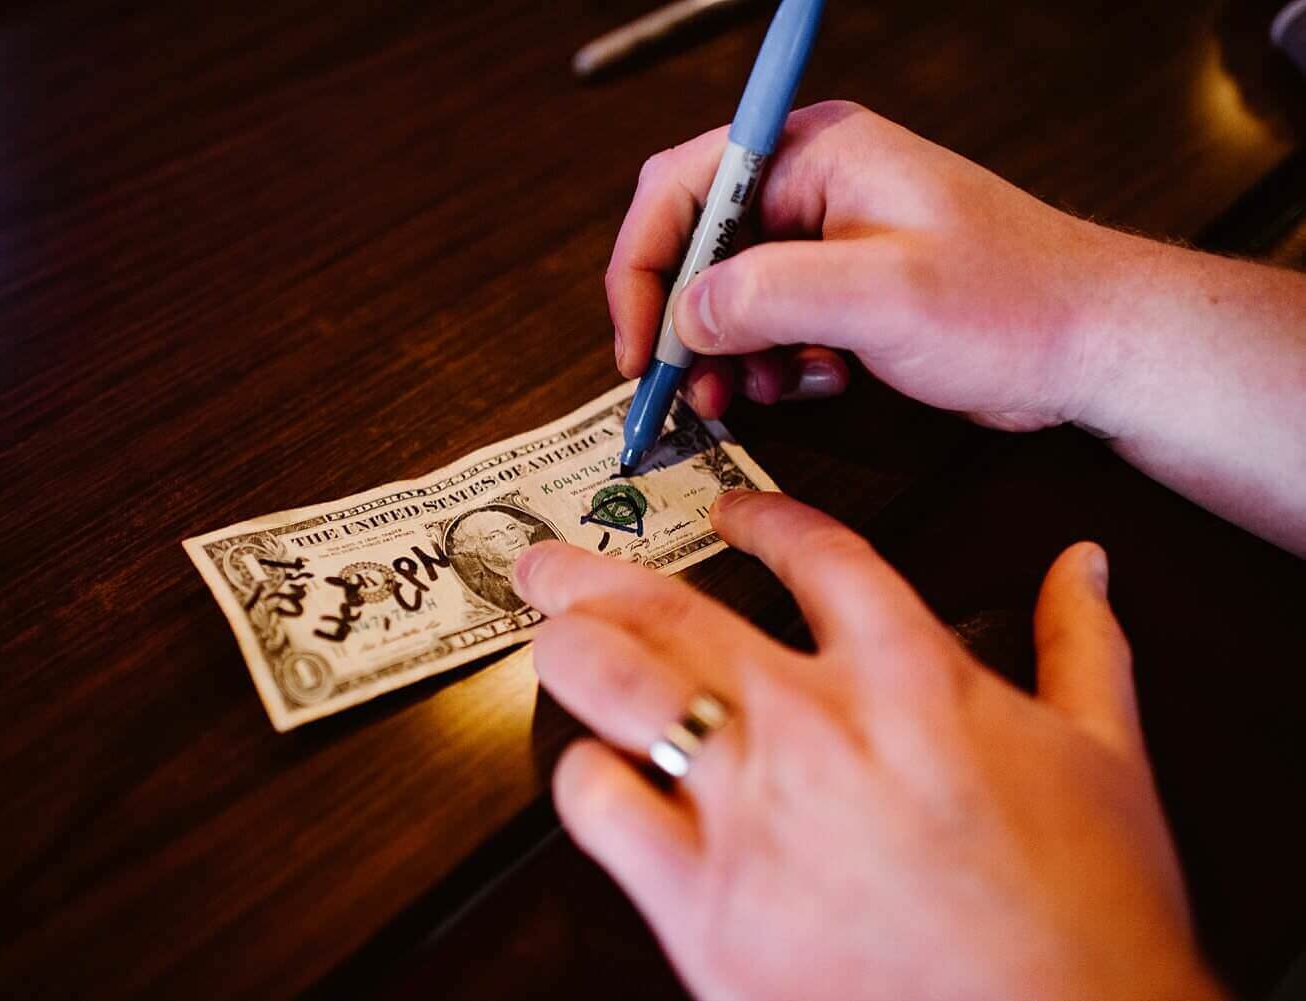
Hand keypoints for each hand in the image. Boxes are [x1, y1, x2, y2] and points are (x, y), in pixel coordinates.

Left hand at [513, 490, 1223, 1000]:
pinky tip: (593, 774)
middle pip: (667, 606)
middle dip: (589, 573)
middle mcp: (811, 725)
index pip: (814, 552)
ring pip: (610, 683)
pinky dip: (584, 777)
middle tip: (549, 565)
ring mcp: (747, 811)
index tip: (731, 515)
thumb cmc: (1090, 914)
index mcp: (910, 676)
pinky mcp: (702, 904)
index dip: (760, 519)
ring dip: (566, 650)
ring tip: (548, 643)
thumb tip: (1082, 567)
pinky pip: (600, 805)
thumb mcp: (1109, 758)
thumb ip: (1083, 646)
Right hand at [610, 101, 1114, 430]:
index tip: (638, 344)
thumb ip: (769, 296)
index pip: (683, 187)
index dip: (643, 266)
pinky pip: (769, 326)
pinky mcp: (843, 290)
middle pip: (696, 245)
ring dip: (723, 354)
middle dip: (679, 322)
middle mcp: (813, 187)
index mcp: (816, 156)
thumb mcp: (883, 295)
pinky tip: (810, 383)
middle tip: (679, 388)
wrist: (1091, 344)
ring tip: (743, 398)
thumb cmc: (1014, 300)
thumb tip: (685, 314)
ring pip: (726, 296)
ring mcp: (827, 240)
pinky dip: (768, 365)